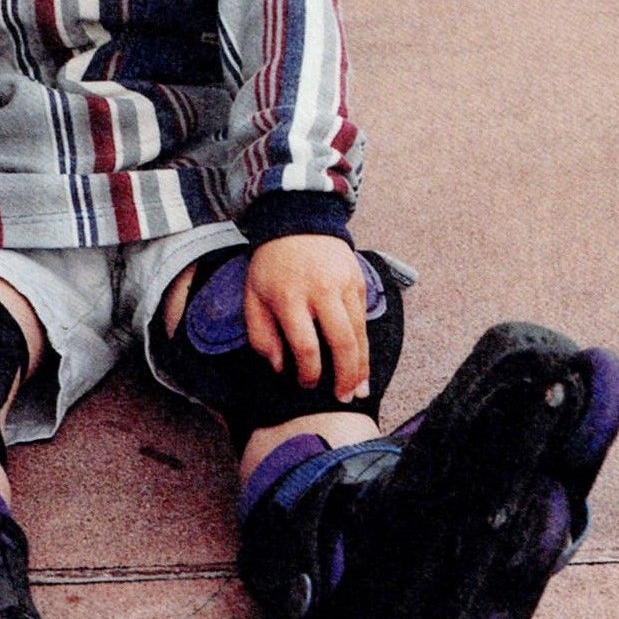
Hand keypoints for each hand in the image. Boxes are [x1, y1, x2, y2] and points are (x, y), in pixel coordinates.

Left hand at [243, 236, 370, 401]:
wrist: (298, 220)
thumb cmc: (271, 265)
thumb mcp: (253, 296)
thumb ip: (261, 334)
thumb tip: (279, 367)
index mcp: (289, 296)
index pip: (306, 345)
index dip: (308, 373)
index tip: (305, 384)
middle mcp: (321, 291)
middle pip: (342, 342)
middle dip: (344, 376)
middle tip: (342, 398)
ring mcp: (344, 285)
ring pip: (359, 334)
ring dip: (361, 366)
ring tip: (358, 390)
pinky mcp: (358, 282)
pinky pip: (364, 321)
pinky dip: (365, 346)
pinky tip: (363, 365)